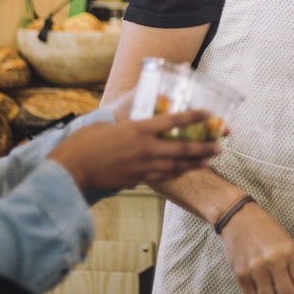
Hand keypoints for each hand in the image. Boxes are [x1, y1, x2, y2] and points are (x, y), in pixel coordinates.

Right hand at [48, 110, 221, 191]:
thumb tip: (135, 117)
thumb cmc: (85, 142)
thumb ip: (126, 121)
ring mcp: (143, 166)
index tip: (209, 114)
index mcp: (139, 129)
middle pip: (183, 148)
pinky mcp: (138, 179)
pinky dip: (178, 173)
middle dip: (204, 147)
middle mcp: (146, 148)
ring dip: (196, 163)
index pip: (174, 121)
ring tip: (211, 160)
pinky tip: (186, 171)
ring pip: (177, 165)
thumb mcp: (107, 124)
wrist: (73, 169)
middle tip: (220, 146)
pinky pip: (164, 177)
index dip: (194, 117)